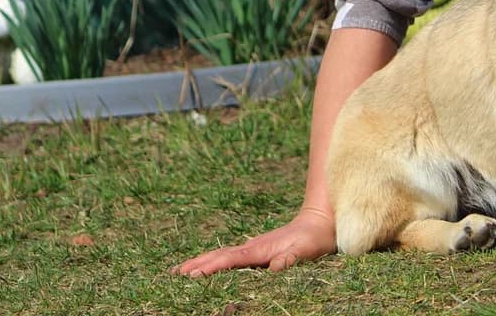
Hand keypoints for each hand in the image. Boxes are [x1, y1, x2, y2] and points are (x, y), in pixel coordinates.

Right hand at [171, 208, 336, 276]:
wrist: (322, 220)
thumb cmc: (315, 238)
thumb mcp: (306, 250)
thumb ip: (290, 258)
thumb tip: (276, 268)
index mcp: (260, 249)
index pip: (231, 259)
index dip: (211, 267)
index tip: (192, 275)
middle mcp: (253, 247)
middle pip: (219, 256)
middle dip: (197, 264)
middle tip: (173, 274)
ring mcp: (254, 248)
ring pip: (223, 255)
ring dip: (202, 262)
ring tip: (182, 271)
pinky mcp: (258, 250)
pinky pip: (231, 257)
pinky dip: (215, 262)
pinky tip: (211, 267)